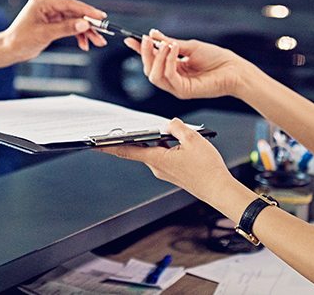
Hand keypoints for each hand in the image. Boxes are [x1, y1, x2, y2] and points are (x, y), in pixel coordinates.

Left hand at [1, 0, 107, 60]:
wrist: (9, 50)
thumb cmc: (20, 40)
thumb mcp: (44, 35)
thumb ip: (65, 28)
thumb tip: (83, 24)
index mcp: (43, 2)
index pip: (69, 3)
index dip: (86, 10)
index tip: (100, 16)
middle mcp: (47, 5)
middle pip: (74, 12)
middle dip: (89, 23)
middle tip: (103, 31)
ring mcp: (50, 14)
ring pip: (74, 20)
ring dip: (86, 31)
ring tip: (97, 41)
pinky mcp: (52, 23)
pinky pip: (69, 26)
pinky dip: (77, 35)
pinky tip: (84, 44)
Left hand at [97, 119, 237, 202]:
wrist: (219, 189)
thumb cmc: (207, 168)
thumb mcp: (193, 139)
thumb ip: (177, 127)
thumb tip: (169, 124)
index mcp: (157, 159)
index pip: (127, 150)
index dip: (109, 145)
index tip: (94, 143)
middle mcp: (157, 167)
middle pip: (143, 147)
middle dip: (143, 135)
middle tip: (141, 126)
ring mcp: (165, 171)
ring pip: (157, 150)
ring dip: (163, 141)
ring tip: (182, 136)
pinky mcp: (173, 173)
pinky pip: (166, 156)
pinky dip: (170, 148)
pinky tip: (185, 145)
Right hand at [123, 30, 253, 99]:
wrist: (234, 70)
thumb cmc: (217, 59)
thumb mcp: (190, 46)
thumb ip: (170, 43)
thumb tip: (154, 35)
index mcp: (174, 68)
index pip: (152, 60)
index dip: (141, 50)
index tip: (131, 39)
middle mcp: (174, 79)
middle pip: (149, 70)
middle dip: (145, 54)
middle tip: (147, 39)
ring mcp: (178, 87)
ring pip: (154, 76)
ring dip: (156, 58)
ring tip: (165, 44)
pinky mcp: (184, 91)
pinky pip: (168, 77)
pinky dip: (168, 62)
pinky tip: (174, 50)